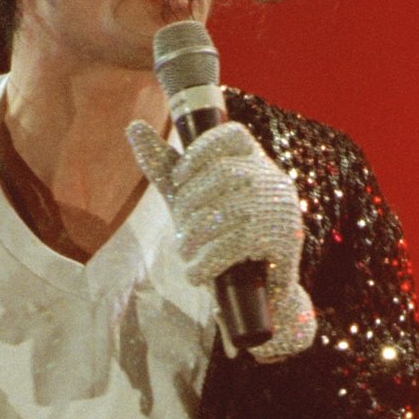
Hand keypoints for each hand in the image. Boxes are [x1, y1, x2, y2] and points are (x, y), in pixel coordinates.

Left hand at [126, 119, 316, 361]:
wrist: (259, 293)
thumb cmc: (219, 236)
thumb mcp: (190, 201)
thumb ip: (165, 167)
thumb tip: (133, 126)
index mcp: (253, 162)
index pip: (233, 135)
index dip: (202, 151)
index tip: (179, 179)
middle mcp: (272, 179)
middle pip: (224, 175)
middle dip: (191, 205)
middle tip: (178, 234)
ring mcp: (281, 209)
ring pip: (229, 211)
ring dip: (196, 236)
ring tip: (184, 254)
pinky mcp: (285, 241)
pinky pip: (239, 244)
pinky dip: (209, 261)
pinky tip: (195, 274)